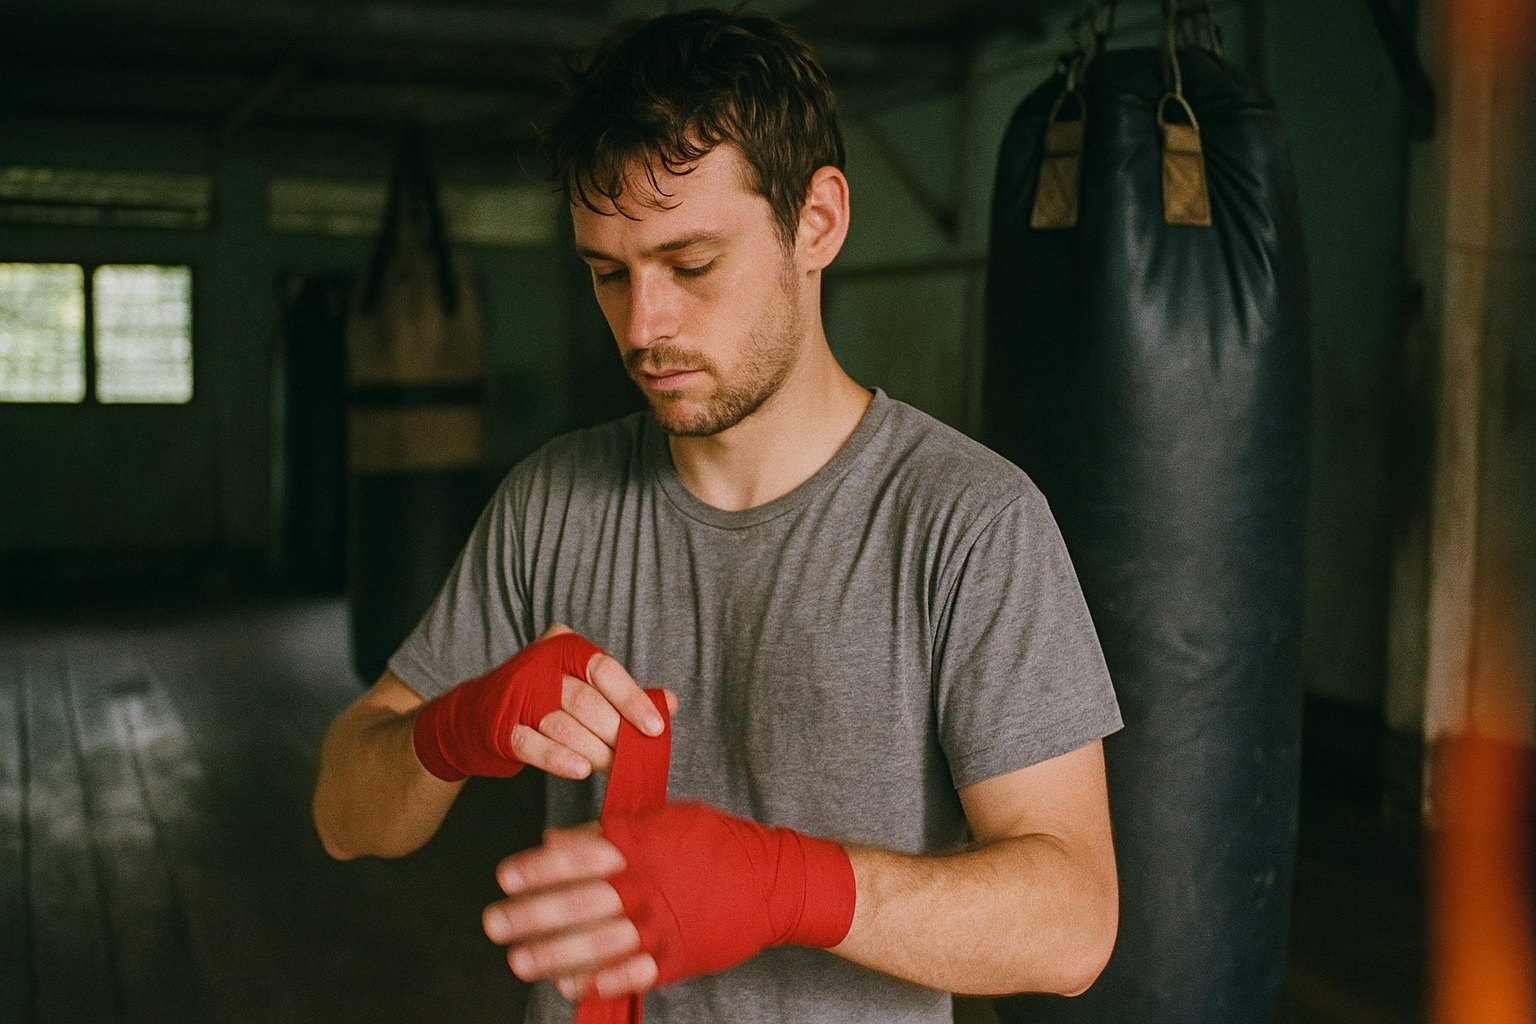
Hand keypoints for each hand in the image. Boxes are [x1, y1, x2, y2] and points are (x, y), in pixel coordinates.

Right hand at [412, 624, 676, 781]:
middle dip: (616, 735)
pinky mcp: (499, 726)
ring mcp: (517, 695)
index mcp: (565, 648)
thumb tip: (669, 703)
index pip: (605, 671)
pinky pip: (533, 743)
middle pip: (588, 703)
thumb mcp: (581, 686)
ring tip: (614, 769)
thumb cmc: (542, 699)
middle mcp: (540, 665)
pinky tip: (580, 770)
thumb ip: (622, 694)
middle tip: (635, 758)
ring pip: (565, 726)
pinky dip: (558, 757)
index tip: (656, 728)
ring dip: (595, 752)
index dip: (633, 700)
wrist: (474, 716)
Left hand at [482, 804, 856, 1000]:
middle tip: (494, 924)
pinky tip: (567, 986)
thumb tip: (554, 839)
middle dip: (532, 914)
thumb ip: (608, 830)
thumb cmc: (714, 843)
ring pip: (600, 943)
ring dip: (554, 954)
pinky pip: (632, 973)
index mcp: (642, 845)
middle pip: (581, 903)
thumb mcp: (664, 820)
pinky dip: (599, 981)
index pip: (580, 856)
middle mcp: (648, 885)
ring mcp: (664, 924)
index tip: (504, 877)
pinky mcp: (678, 957)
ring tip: (518, 961)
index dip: (538, 868)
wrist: (774, 881)